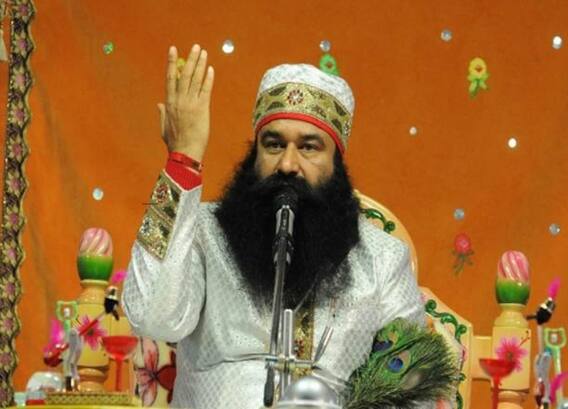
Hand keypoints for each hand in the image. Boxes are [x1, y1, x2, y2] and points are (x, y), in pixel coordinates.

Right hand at [158, 44, 214, 160]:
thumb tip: (159, 104)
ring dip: (200, 64)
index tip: (173, 50)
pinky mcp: (202, 109)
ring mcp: (190, 104)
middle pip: (184, 74)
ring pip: (195, 79)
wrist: (185, 153)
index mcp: (169, 103)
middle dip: (190, 59)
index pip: (170, 78)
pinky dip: (208, 79)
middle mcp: (179, 100)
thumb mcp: (164, 127)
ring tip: (204, 53)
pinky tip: (211, 69)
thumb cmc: (175, 143)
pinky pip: (205, 90)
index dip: (172, 63)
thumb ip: (162, 113)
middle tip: (195, 47)